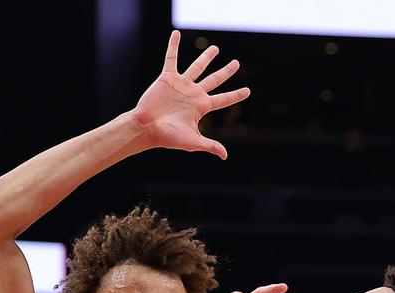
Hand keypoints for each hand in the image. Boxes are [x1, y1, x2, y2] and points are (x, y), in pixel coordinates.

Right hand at [133, 30, 249, 159]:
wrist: (146, 127)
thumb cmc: (167, 136)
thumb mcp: (192, 141)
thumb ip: (210, 145)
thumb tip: (225, 156)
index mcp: (201, 106)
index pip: (223, 99)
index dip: (236, 95)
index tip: (248, 90)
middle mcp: (193, 94)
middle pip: (214, 79)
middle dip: (226, 71)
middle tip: (236, 63)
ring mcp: (181, 84)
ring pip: (197, 66)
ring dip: (206, 57)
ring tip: (215, 48)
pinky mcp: (167, 77)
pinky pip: (171, 58)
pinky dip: (173, 46)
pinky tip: (176, 34)